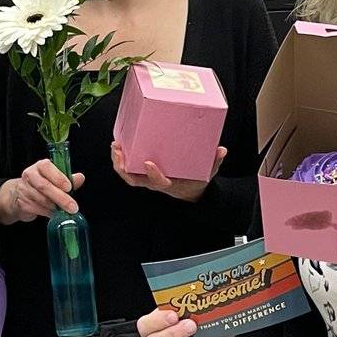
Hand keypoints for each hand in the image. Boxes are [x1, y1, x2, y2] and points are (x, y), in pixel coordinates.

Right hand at [0, 158, 84, 224]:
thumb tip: (80, 178)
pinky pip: (38, 209)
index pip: (47, 167)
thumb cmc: (41, 185)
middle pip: (44, 186)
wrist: (18, 195)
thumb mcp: (55, 179)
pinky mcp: (22, 203)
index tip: (69, 187)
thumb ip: (68, 178)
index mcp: (40, 167)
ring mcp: (24, 190)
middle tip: (72, 206)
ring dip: (55, 207)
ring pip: (42, 200)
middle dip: (61, 198)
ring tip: (65, 211)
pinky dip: (48, 213)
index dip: (58, 177)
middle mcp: (30, 176)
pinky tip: (54, 213)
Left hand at [111, 141, 225, 201]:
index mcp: (170, 184)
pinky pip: (129, 169)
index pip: (159, 182)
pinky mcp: (144, 174)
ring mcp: (148, 179)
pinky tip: (118, 146)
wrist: (190, 191)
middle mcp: (155, 183)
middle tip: (119, 151)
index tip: (148, 163)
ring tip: (115, 146)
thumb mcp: (208, 172)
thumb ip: (214, 162)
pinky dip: (121, 160)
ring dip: (118, 163)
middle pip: (135, 180)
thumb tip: (222, 150)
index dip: (153, 175)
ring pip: (128, 176)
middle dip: (124, 167)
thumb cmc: (197, 180)